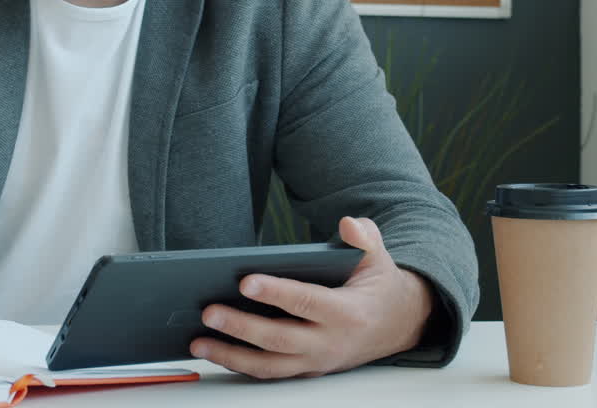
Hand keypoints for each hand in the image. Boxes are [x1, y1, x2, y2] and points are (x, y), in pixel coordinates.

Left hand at [189, 216, 433, 378]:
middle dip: (241, 327)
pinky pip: (268, 372)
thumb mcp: (377, 257)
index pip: (307, 302)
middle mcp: (330, 343)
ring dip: (231, 355)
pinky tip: (212, 351)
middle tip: (208, 311)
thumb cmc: (378, 286)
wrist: (397, 325)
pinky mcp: (305, 370)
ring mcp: (316, 361)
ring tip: (199, 340)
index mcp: (348, 313)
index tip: (245, 281)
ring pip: (269, 365)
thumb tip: (348, 225)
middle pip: (279, 339)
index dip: (276, 293)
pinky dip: (238, 365)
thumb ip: (364, 237)